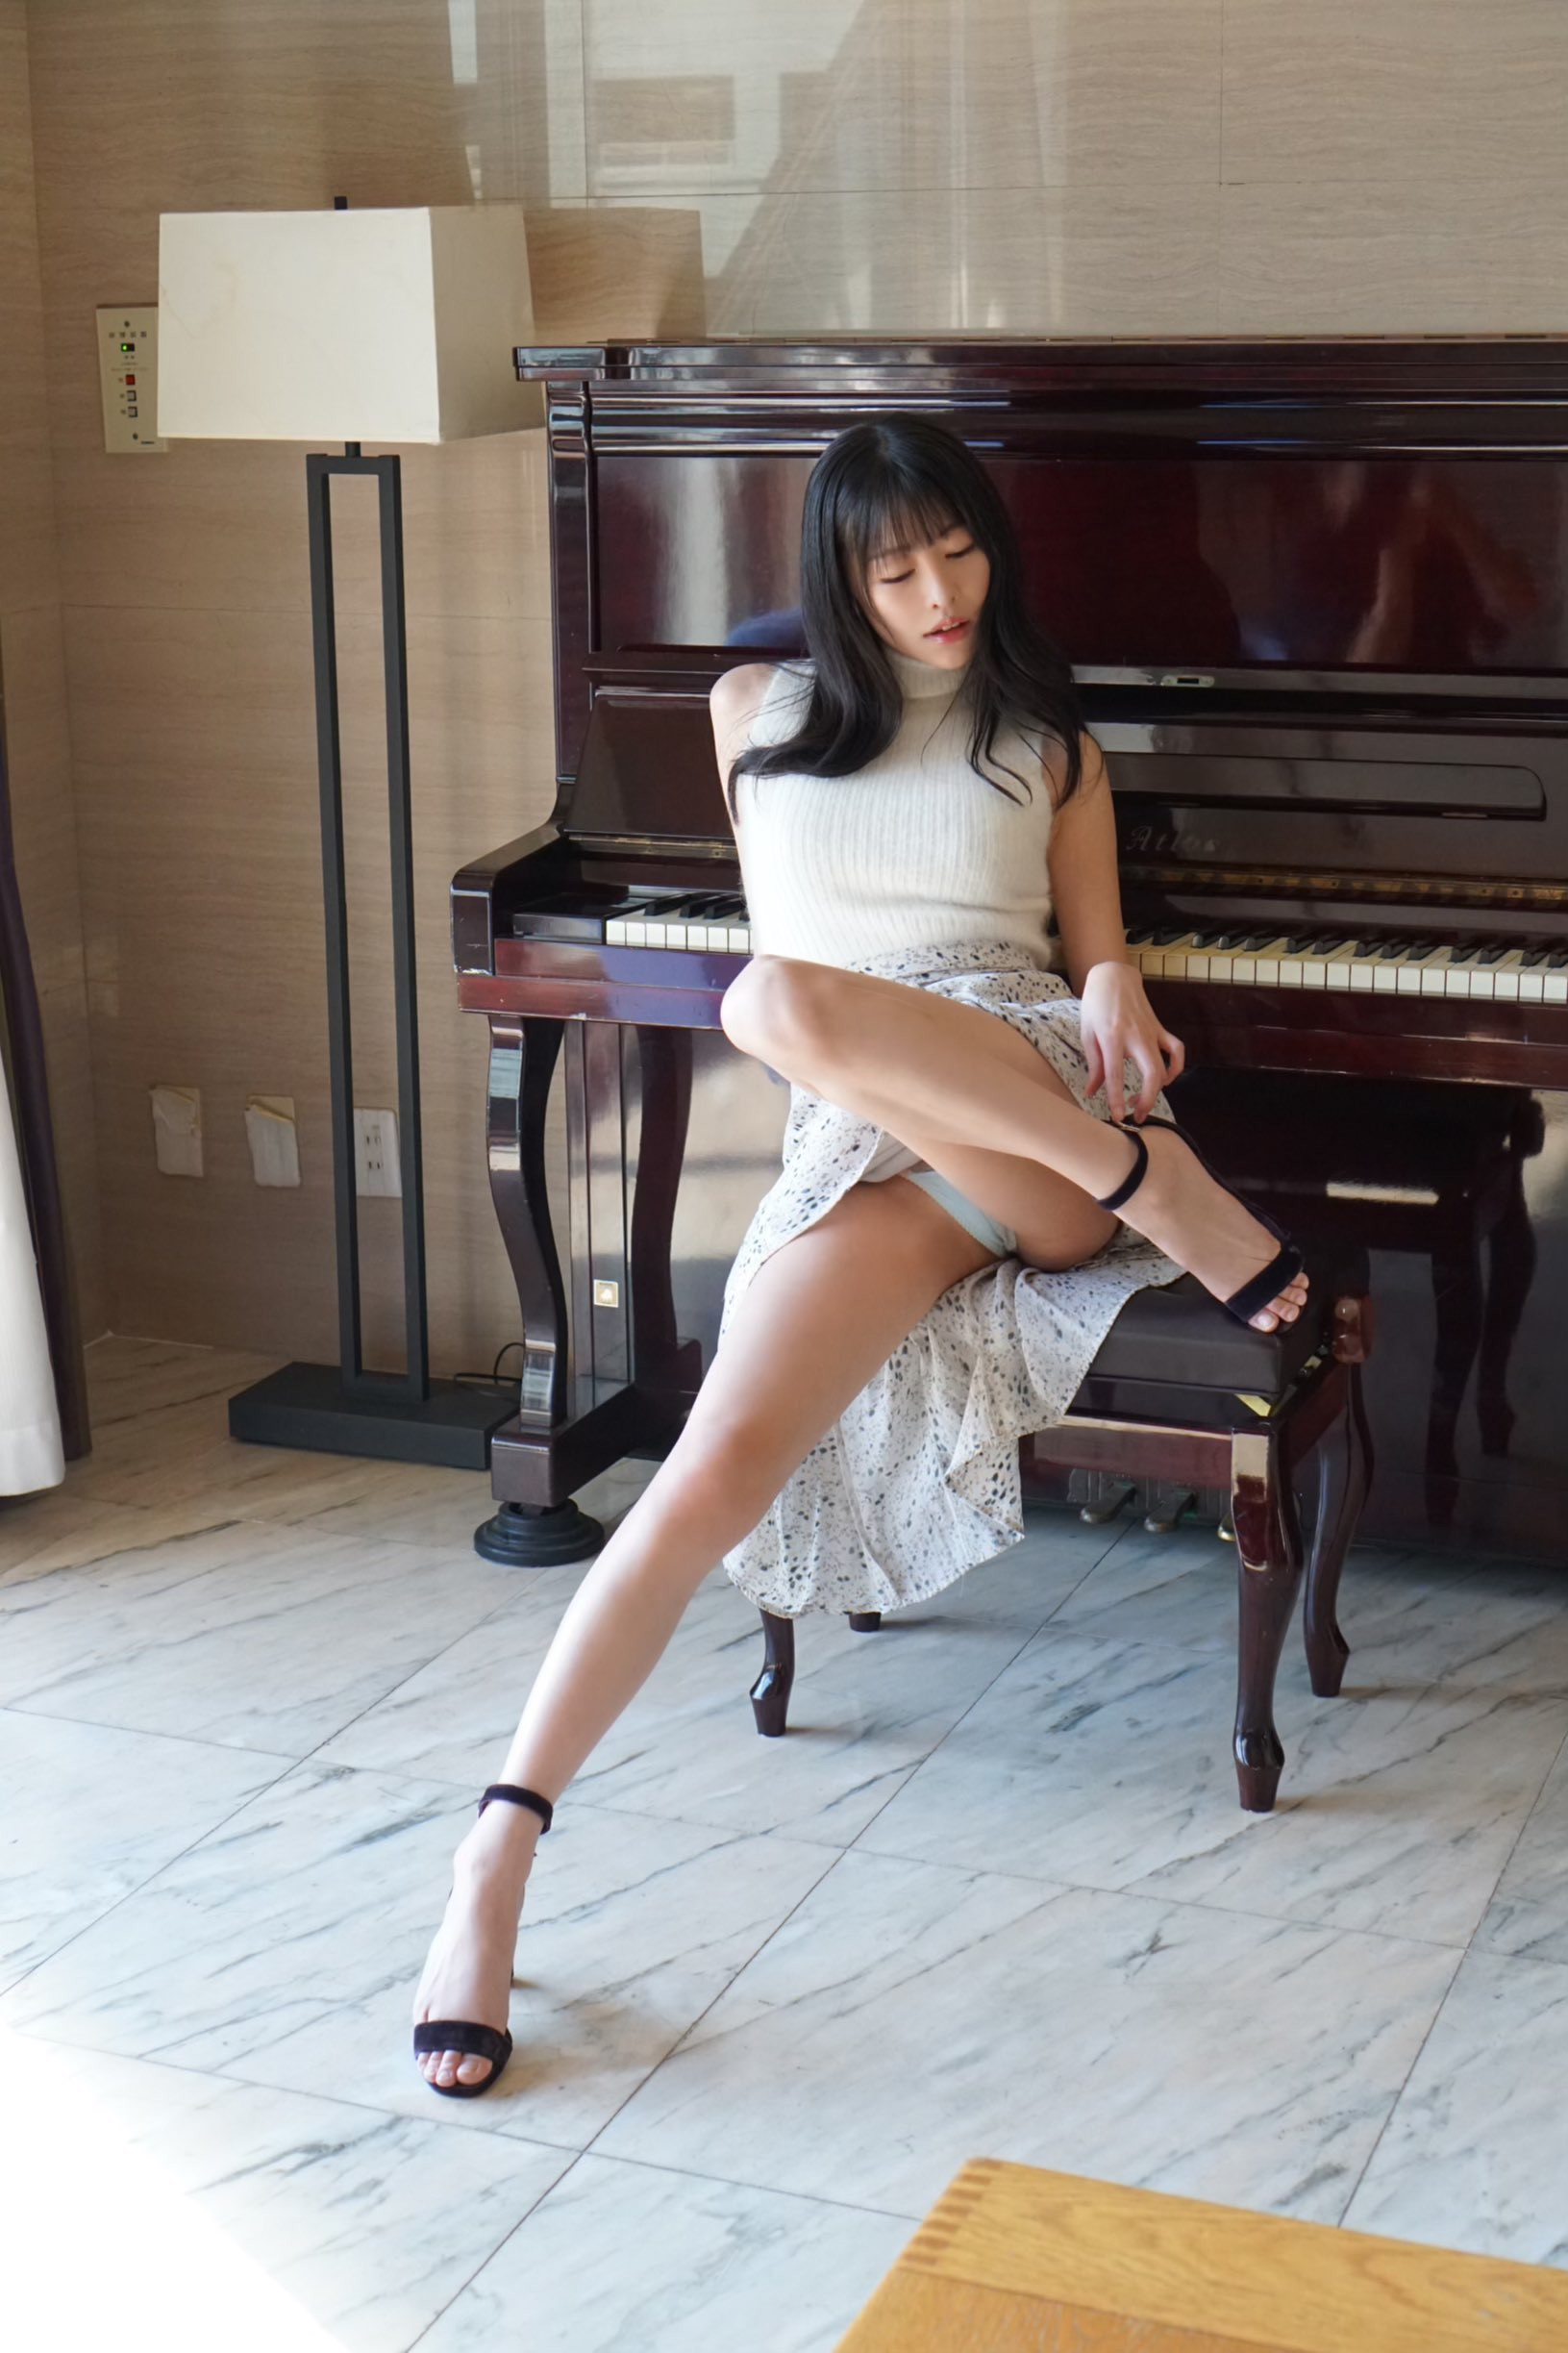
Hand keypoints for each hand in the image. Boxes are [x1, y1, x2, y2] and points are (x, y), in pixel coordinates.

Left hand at [1078, 959, 1185, 1123]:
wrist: (1114, 977)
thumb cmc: (1096, 1005)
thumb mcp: (1087, 1033)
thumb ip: (1094, 1064)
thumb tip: (1093, 1091)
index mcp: (1112, 1037)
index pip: (1115, 1074)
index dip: (1116, 1098)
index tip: (1118, 1117)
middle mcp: (1135, 1036)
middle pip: (1150, 1074)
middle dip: (1146, 1100)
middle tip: (1136, 1116)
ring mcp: (1151, 1032)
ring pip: (1164, 1067)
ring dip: (1157, 1089)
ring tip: (1142, 1100)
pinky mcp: (1160, 1029)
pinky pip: (1176, 1050)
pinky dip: (1175, 1067)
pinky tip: (1166, 1078)